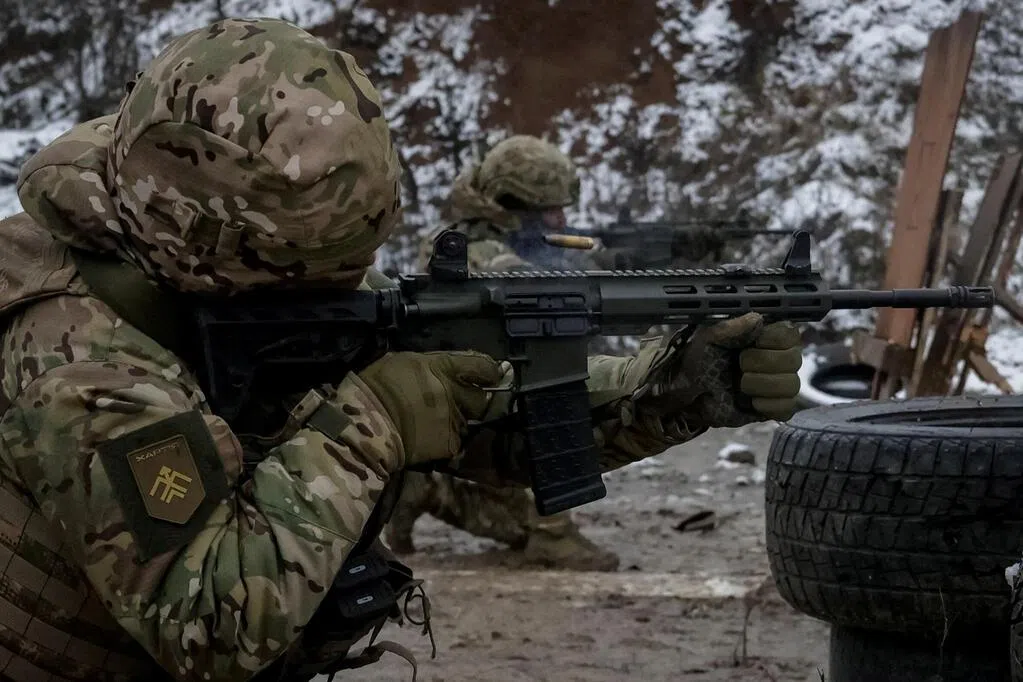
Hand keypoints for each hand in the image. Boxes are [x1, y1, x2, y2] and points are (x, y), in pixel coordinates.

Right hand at [357, 351, 502, 465]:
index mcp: (444, 368)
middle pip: (481, 398)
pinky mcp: (449, 444)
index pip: (483, 367)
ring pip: (467, 421)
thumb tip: (444, 368)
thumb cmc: (378, 387)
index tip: (491, 375)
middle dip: (473, 400)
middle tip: (457, 402)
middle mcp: (455, 393)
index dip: (490, 371)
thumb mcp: (404, 361)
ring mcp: (454, 420)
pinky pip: (454, 441)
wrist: (366, 424)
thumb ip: (431, 365)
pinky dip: (445, 440)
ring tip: (433, 423)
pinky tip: (428, 438)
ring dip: (456, 421)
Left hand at [652, 313, 801, 427]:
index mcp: (766, 337)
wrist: (688, 392)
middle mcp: (778, 358)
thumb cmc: (700, 359)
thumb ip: (731, 327)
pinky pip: (787, 408)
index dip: (775, 339)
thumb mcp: (709, 338)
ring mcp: (778, 384)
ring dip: (761, 385)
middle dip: (762, 363)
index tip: (754, 342)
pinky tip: (750, 402)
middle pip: (794, 360)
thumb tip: (758, 318)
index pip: (791, 334)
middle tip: (739, 365)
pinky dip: (767, 405)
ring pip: (791, 385)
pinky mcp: (774, 408)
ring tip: (740, 385)